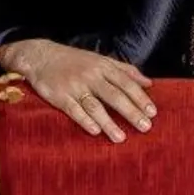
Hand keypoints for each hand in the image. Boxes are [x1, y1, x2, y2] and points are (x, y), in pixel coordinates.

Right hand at [0, 39, 155, 143]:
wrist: (40, 56)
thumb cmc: (74, 60)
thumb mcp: (101, 60)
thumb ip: (125, 70)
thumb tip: (149, 82)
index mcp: (102, 66)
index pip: (126, 82)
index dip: (140, 97)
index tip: (152, 112)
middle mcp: (90, 76)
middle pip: (114, 95)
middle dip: (131, 112)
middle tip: (145, 127)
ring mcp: (75, 86)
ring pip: (95, 106)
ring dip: (109, 123)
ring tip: (121, 138)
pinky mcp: (60, 96)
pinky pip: (74, 110)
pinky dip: (85, 120)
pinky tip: (95, 132)